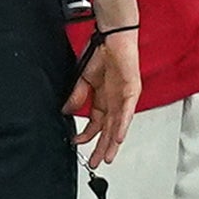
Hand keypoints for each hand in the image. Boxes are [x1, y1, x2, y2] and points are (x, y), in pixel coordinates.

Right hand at [67, 28, 140, 166]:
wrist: (111, 37)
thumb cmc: (100, 53)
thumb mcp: (83, 79)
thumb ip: (77, 96)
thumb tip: (67, 112)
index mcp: (103, 99)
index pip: (96, 123)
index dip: (87, 135)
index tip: (77, 143)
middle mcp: (115, 101)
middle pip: (108, 130)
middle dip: (102, 147)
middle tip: (96, 162)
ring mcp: (124, 97)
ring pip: (118, 125)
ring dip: (112, 142)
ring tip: (108, 157)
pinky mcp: (131, 90)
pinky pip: (126, 111)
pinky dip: (121, 125)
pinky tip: (117, 137)